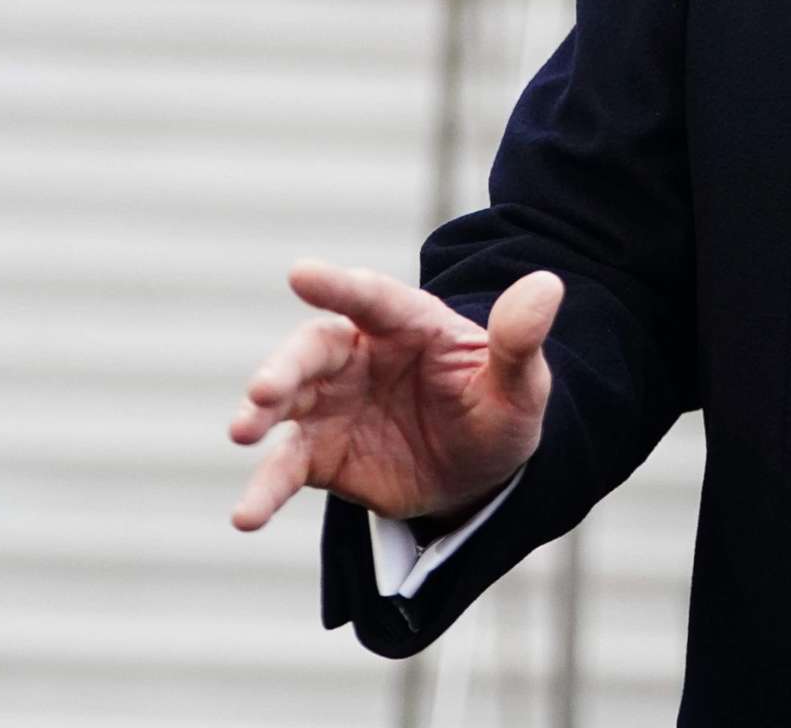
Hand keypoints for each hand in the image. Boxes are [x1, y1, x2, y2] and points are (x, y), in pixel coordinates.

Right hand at [228, 260, 562, 530]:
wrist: (479, 477)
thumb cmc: (499, 412)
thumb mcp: (521, 386)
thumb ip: (520, 341)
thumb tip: (548, 284)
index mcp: (410, 325)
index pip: (372, 299)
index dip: (339, 286)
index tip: (301, 273)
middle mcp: (360, 356)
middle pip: (314, 349)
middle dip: (284, 367)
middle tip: (264, 392)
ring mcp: (333, 404)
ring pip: (286, 402)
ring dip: (258, 415)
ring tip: (242, 433)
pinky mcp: (319, 453)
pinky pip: (285, 468)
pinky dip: (264, 489)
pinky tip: (245, 517)